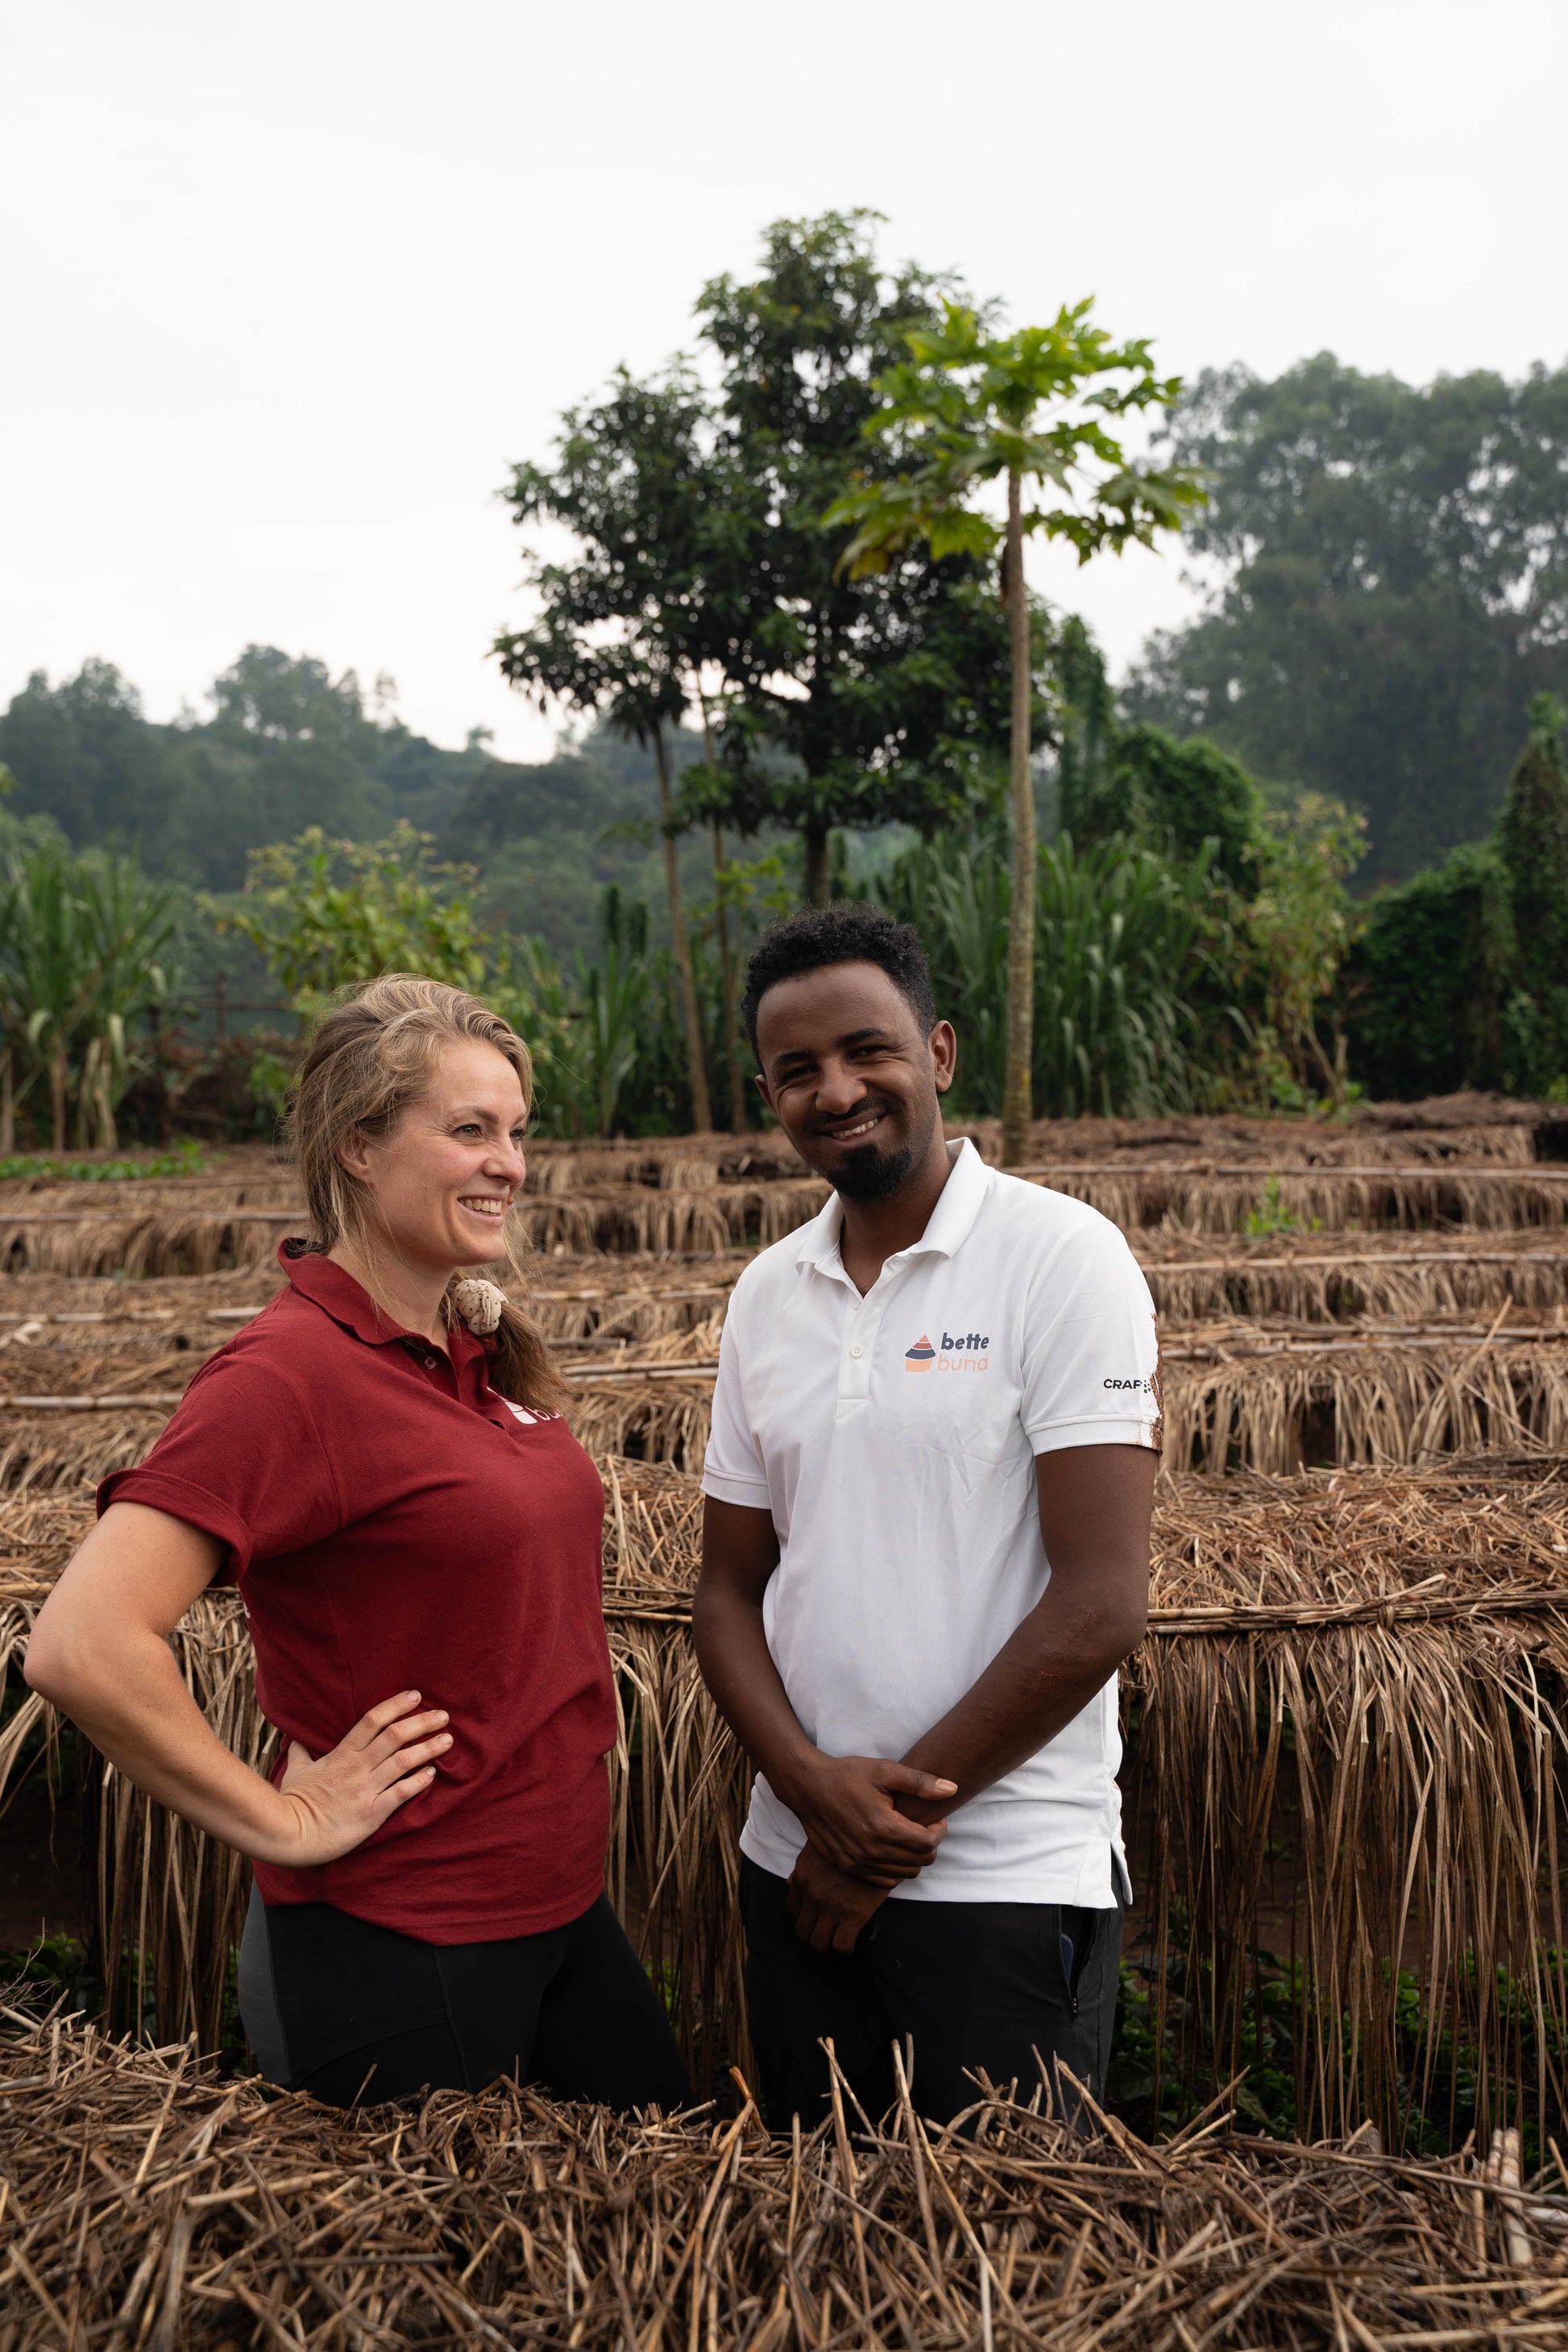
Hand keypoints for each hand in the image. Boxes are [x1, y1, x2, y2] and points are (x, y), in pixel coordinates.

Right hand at [252, 1691, 452, 1867]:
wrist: (290, 1834)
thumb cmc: (293, 1801)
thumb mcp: (296, 1770)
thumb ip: (301, 1752)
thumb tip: (296, 1738)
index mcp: (341, 1754)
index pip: (373, 1720)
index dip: (396, 1705)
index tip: (415, 1696)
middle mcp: (357, 1767)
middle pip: (395, 1736)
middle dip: (422, 1723)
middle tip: (443, 1716)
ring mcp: (366, 1789)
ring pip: (404, 1761)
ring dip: (428, 1748)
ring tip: (447, 1740)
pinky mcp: (372, 1813)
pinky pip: (401, 1792)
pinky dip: (419, 1781)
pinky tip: (433, 1773)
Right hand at [782, 1752, 954, 1880]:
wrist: (807, 1786)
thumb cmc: (846, 1775)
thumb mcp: (884, 1770)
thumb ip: (920, 1782)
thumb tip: (952, 1789)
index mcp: (883, 1826)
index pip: (928, 1844)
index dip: (939, 1831)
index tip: (935, 1819)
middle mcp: (871, 1850)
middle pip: (919, 1862)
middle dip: (929, 1845)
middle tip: (922, 1827)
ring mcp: (858, 1862)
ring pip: (903, 1874)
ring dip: (913, 1858)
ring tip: (907, 1836)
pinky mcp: (847, 1866)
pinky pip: (883, 1880)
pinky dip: (894, 1868)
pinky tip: (890, 1848)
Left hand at [787, 1844, 889, 1954]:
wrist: (875, 1840)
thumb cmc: (848, 1839)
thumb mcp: (818, 1846)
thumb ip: (802, 1866)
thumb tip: (790, 1883)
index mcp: (803, 1876)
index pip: (792, 1909)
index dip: (801, 1918)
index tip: (811, 1919)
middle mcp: (812, 1895)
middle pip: (802, 1931)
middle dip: (811, 1935)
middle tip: (822, 1933)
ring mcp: (831, 1907)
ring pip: (818, 1943)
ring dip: (825, 1945)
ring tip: (834, 1940)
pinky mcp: (853, 1916)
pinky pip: (842, 1945)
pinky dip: (844, 1949)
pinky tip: (850, 1943)